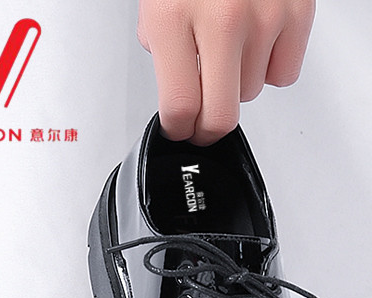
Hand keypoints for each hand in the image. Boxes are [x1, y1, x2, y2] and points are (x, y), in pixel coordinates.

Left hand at [137, 0, 315, 144]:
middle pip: (221, 116)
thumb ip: (165, 53)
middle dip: (207, 127)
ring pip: (251, 93)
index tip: (180, 130)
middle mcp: (221, 20)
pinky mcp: (298, 10)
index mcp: (173, 19)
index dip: (178, 129)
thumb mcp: (156, 8)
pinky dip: (270, 66)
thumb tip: (180, 93)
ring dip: (237, 83)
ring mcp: (265, 16)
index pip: (179, 108)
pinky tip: (256, 44)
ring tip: (228, 51)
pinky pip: (284, 73)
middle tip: (202, 122)